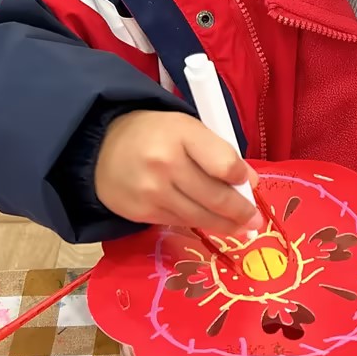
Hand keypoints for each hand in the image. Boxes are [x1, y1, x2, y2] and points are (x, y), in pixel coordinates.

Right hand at [95, 111, 262, 234]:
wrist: (100, 148)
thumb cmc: (153, 134)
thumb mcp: (186, 127)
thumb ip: (217, 151)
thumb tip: (248, 181)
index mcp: (180, 132)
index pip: (223, 163)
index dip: (241, 177)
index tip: (249, 184)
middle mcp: (165, 164)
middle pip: (215, 196)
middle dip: (241, 212)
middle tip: (256, 221)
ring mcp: (152, 192)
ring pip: (199, 216)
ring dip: (226, 225)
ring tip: (242, 228)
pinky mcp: (142, 213)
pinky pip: (180, 222)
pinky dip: (198, 223)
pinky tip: (209, 222)